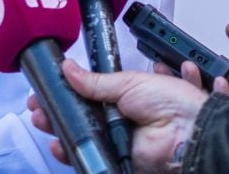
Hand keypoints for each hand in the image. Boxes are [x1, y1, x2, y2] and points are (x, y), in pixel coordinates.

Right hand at [29, 59, 205, 172]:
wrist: (190, 132)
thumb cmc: (173, 103)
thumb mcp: (128, 82)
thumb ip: (95, 81)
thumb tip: (69, 68)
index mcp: (123, 96)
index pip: (87, 93)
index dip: (66, 91)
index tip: (47, 88)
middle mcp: (119, 118)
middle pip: (81, 116)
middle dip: (57, 111)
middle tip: (38, 107)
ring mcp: (117, 140)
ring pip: (82, 136)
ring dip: (61, 130)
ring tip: (44, 121)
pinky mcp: (118, 160)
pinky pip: (91, 156)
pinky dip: (74, 152)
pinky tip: (60, 145)